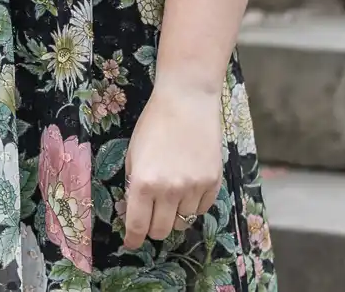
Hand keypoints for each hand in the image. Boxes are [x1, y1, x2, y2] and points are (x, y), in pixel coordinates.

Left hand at [121, 82, 223, 250]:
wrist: (187, 102)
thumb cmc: (154, 123)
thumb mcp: (133, 153)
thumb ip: (134, 182)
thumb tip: (136, 208)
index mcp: (143, 182)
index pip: (137, 225)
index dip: (133, 239)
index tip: (132, 243)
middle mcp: (169, 191)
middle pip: (162, 231)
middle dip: (153, 229)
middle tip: (151, 219)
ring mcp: (193, 188)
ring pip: (183, 221)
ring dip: (175, 214)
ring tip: (172, 194)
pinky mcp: (213, 183)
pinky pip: (202, 209)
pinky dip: (193, 205)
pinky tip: (188, 188)